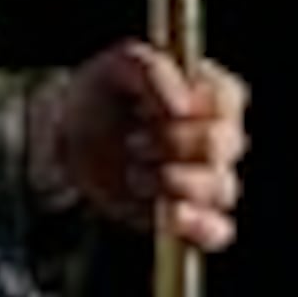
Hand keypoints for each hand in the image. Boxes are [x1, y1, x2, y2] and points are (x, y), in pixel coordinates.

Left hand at [30, 41, 248, 251]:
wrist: (69, 138)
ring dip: (173, 182)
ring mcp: (209, 178)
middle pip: (221, 144)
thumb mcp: (117, 66)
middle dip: (173, 144)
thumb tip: (182, 106)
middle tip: (134, 142)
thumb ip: (152, 70)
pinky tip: (171, 214)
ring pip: (220, 187)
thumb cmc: (103, 94)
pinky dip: (198, 225)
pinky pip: (216, 230)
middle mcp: (219, 136)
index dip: (193, 104)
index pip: (228, 97)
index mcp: (211, 93)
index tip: (150, 106)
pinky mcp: (192, 215)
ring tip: (134, 175)